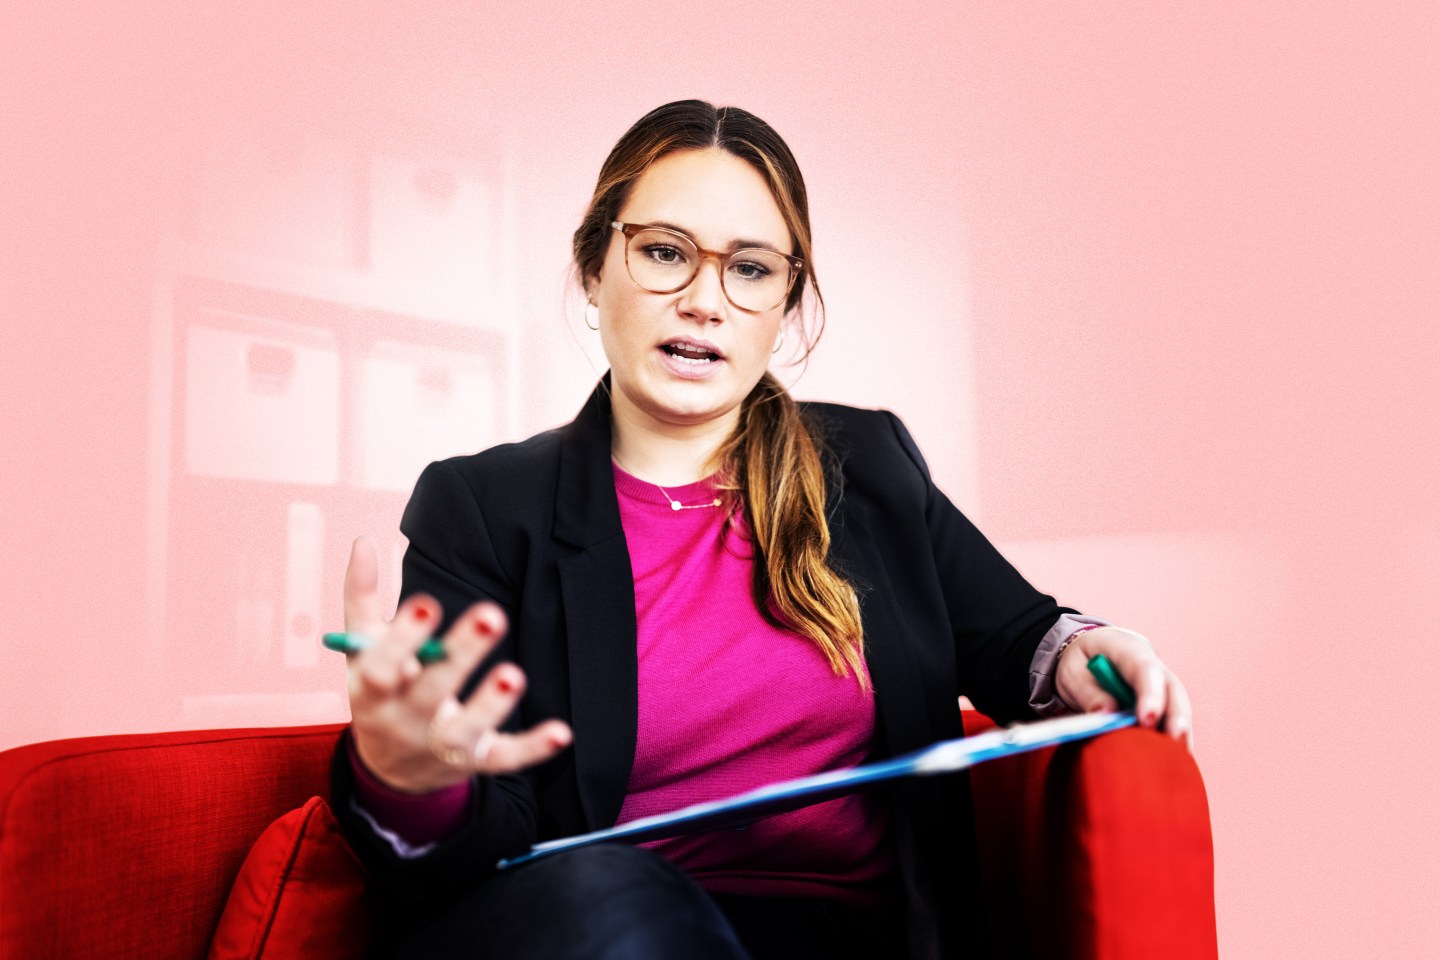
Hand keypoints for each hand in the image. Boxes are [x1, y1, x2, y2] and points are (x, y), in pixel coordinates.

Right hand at [342, 536, 572, 792]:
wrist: (390, 767)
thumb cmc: (381, 690)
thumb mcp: (363, 649)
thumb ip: (362, 597)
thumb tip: (364, 541)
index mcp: (373, 689)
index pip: (383, 666)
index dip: (403, 638)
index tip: (426, 604)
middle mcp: (404, 720)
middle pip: (431, 690)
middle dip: (461, 654)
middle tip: (492, 615)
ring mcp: (440, 746)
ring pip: (465, 730)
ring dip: (492, 704)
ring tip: (513, 673)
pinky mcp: (475, 761)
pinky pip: (504, 758)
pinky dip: (533, 748)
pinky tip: (561, 732)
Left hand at [1054, 626, 1194, 753]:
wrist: (1091, 653)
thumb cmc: (1082, 663)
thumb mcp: (1074, 674)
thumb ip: (1089, 693)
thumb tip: (1107, 714)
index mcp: (1127, 648)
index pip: (1144, 668)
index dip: (1149, 694)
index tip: (1147, 720)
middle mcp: (1153, 663)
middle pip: (1172, 688)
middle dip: (1176, 715)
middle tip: (1174, 741)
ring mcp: (1162, 682)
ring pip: (1179, 705)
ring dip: (1181, 731)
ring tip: (1179, 758)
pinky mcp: (1164, 700)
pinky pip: (1174, 718)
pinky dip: (1176, 738)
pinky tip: (1176, 759)